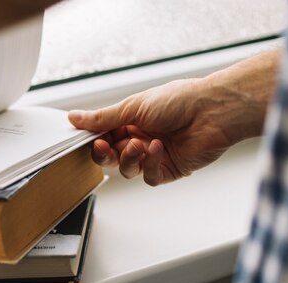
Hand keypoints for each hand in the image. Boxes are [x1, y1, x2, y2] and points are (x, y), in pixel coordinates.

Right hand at [68, 79, 233, 185]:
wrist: (213, 111)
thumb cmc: (178, 100)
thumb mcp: (133, 106)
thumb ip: (102, 118)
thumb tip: (74, 117)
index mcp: (131, 121)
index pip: (103, 137)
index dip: (94, 140)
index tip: (86, 139)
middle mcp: (141, 139)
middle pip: (111, 157)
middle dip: (106, 153)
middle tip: (105, 146)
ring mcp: (155, 156)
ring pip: (128, 170)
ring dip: (130, 158)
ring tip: (141, 144)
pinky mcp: (170, 170)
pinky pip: (149, 177)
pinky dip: (151, 164)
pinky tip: (159, 148)